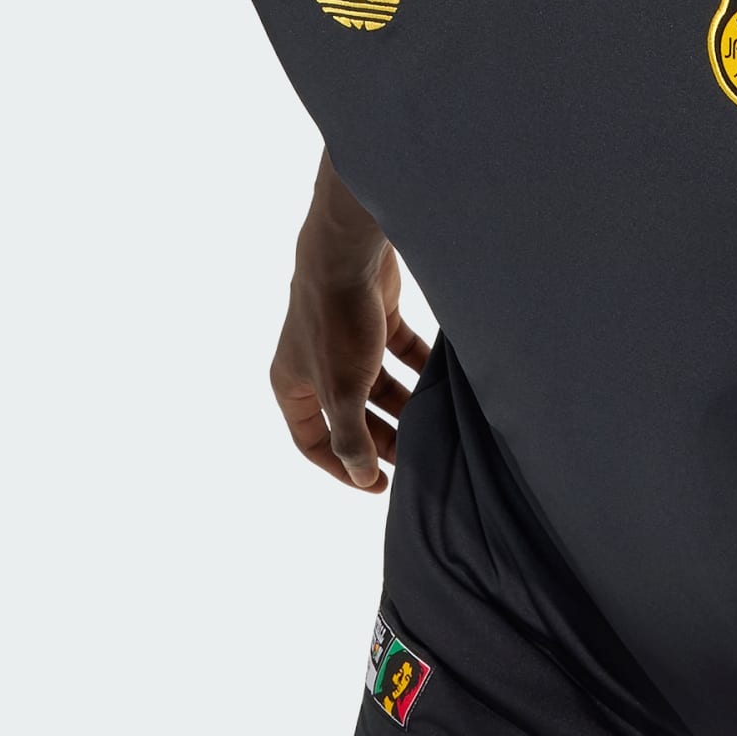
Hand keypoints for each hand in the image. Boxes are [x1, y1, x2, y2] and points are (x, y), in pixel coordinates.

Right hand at [269, 159, 432, 490]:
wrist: (349, 251)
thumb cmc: (335, 321)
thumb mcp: (343, 389)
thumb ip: (351, 436)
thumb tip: (363, 476)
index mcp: (294, 386)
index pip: (314, 442)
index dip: (343, 467)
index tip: (378, 484)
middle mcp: (317, 364)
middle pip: (352, 415)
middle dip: (382, 436)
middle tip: (415, 457)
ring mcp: (348, 340)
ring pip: (378, 384)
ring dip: (404, 404)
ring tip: (434, 425)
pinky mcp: (376, 317)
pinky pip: (400, 352)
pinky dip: (419, 367)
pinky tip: (442, 381)